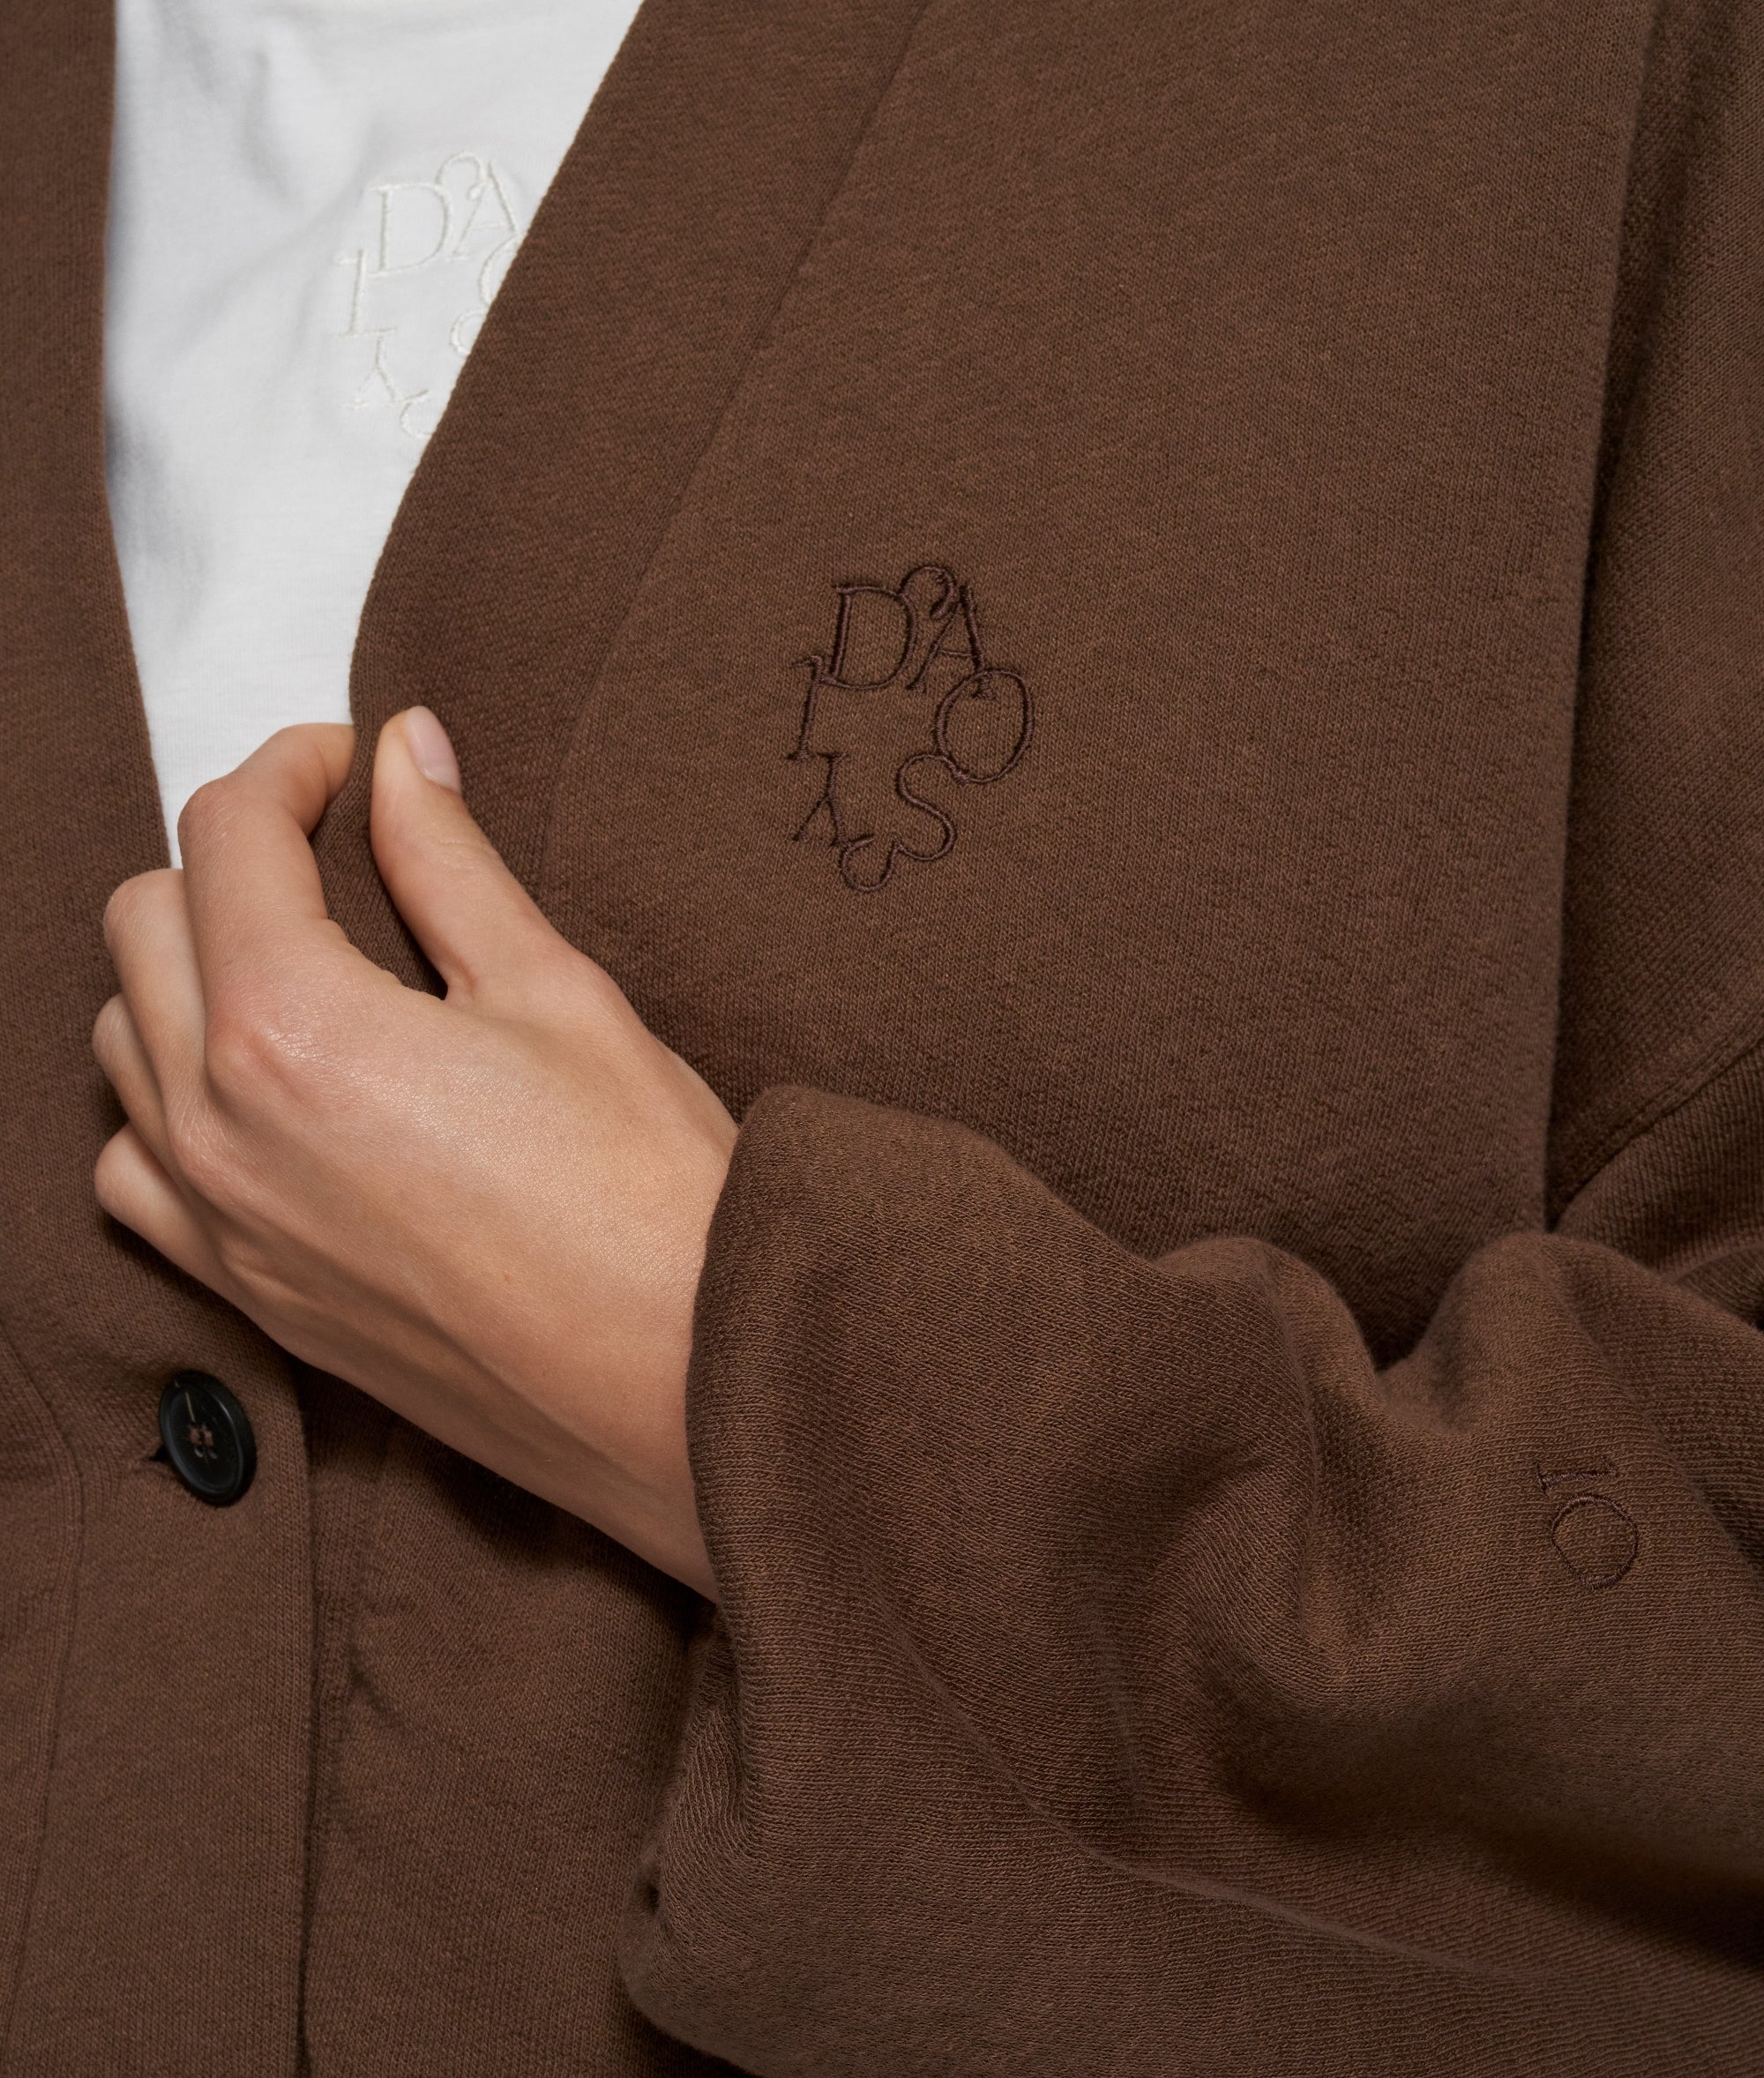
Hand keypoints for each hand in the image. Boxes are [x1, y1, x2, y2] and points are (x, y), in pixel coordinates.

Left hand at [93, 711, 732, 1597]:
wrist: (684, 1388)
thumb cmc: (647, 1197)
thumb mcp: (558, 992)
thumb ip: (451, 862)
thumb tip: (408, 752)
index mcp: (297, 1030)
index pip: (230, 836)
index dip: (293, 765)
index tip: (354, 761)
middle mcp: (222, 1126)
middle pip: (147, 921)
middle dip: (234, 855)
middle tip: (339, 846)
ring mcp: (222, 1223)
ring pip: (123, 1040)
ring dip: (190, 968)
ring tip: (301, 960)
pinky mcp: (248, 1294)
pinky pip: (134, 1169)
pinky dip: (167, 1101)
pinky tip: (261, 1093)